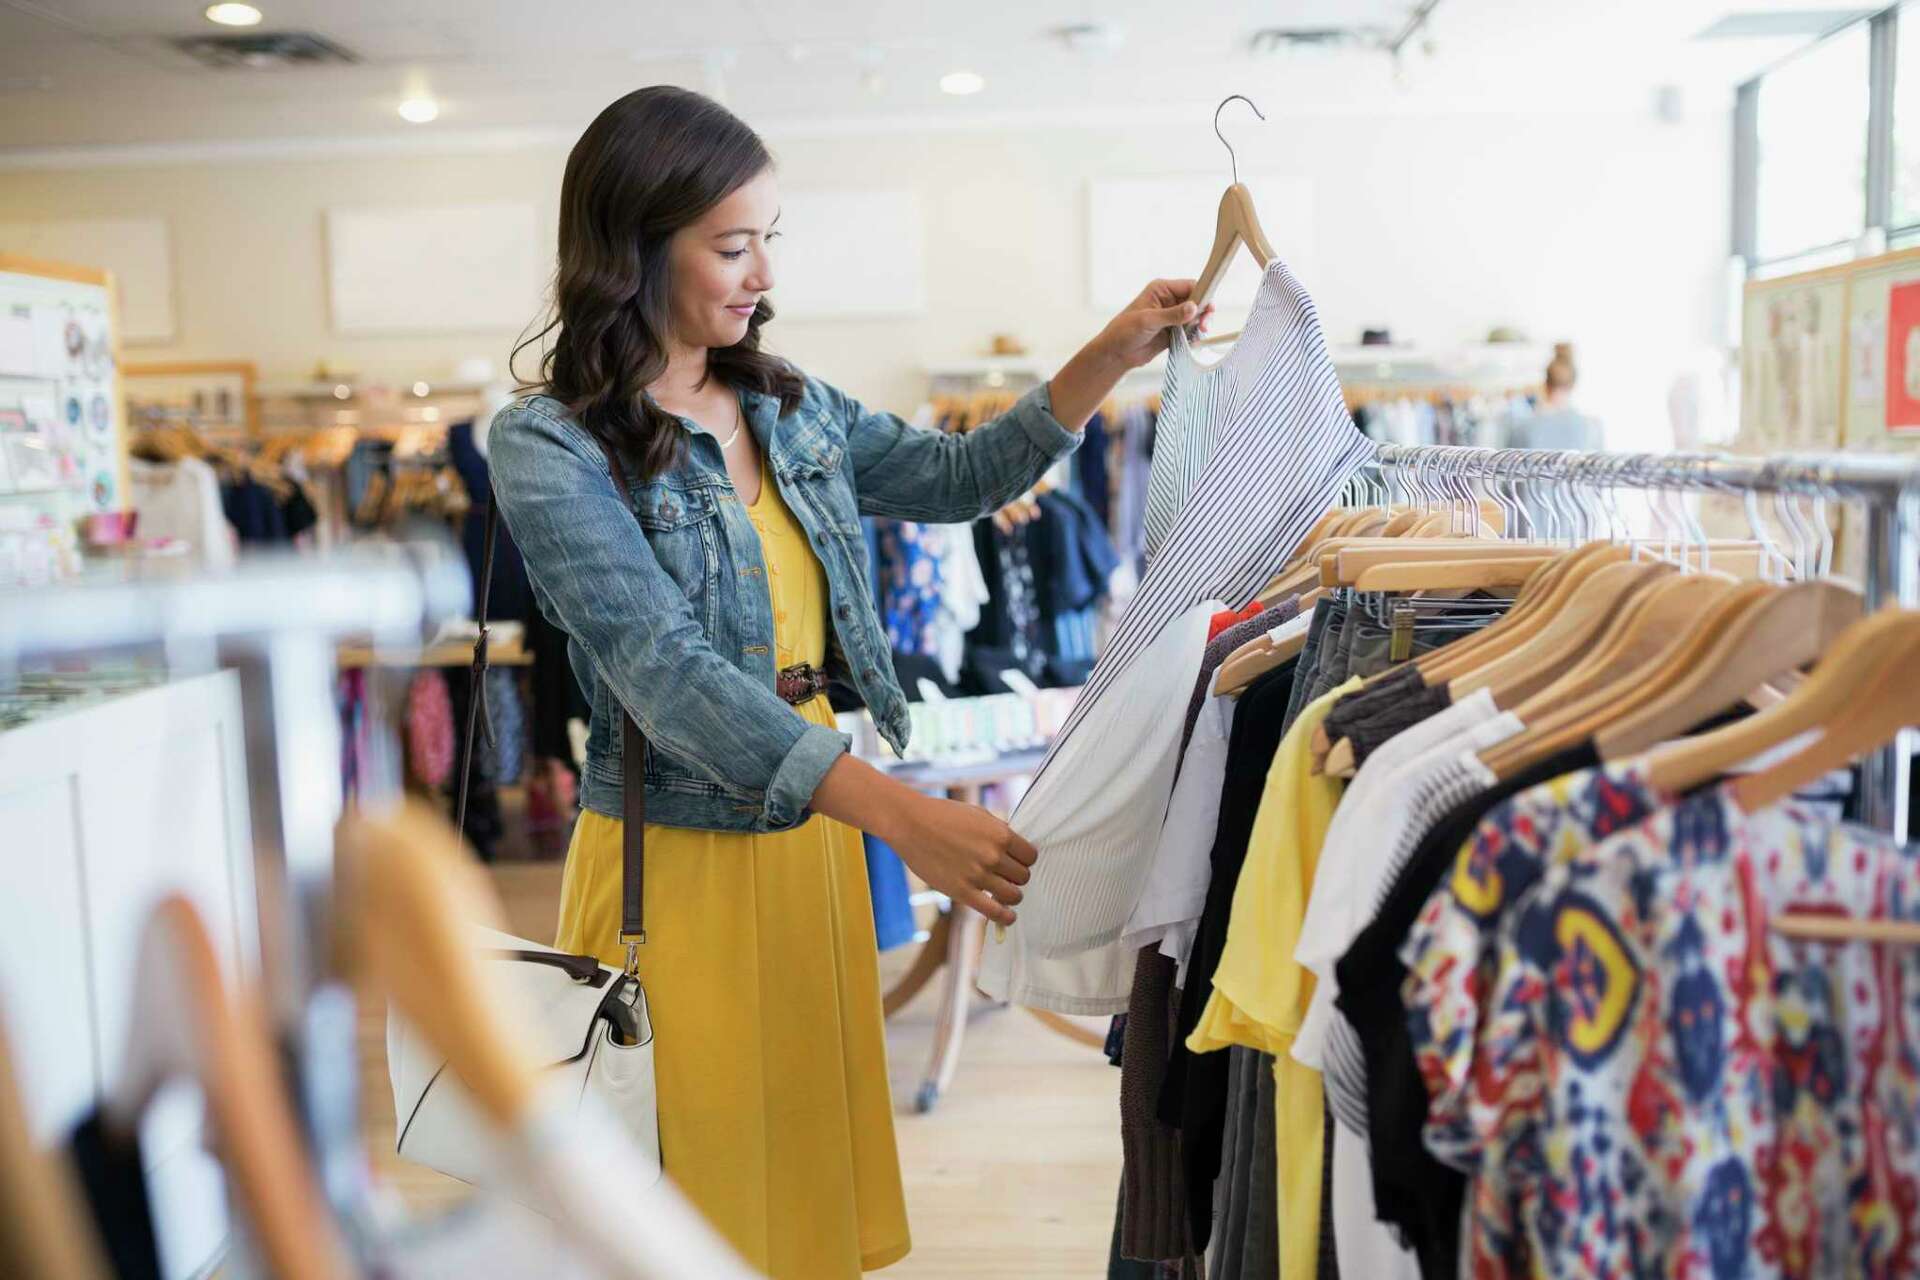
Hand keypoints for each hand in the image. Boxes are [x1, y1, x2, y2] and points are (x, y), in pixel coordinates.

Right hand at [883, 793, 1036, 926]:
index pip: (1030, 856)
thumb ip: (999, 832)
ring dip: (1011, 895)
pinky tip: (1008, 916)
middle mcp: (993, 856)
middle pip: (1023, 876)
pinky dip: (1005, 917)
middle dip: (1016, 877)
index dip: (1025, 860)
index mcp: (1000, 834)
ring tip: (1003, 892)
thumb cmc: (943, 816)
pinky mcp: (962, 892)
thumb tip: (1015, 850)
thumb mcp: (979, 815)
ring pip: (1013, 895)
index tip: (1017, 862)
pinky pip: (994, 911)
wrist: (910, 824)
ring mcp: (978, 875)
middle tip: (1005, 875)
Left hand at [1097, 278, 1215, 370]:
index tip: (1208, 308)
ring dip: (1200, 324)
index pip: (1190, 286)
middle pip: (1197, 301)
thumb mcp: (1148, 320)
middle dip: (1203, 311)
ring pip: (1195, 316)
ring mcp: (1172, 316)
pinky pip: (1190, 330)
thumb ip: (1172, 314)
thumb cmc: (1124, 331)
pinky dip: (1195, 335)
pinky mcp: (1173, 331)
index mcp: (1162, 289)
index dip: (1202, 295)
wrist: (1116, 354)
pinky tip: (1194, 341)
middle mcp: (1169, 300)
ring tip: (1199, 333)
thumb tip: (1194, 308)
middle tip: (1203, 325)